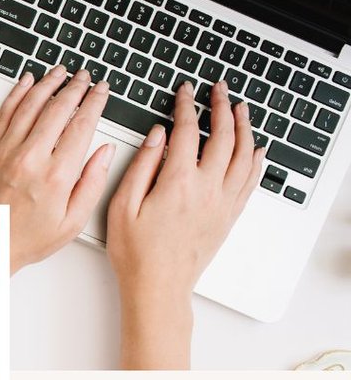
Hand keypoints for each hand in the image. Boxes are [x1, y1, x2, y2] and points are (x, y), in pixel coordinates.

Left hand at [0, 65, 115, 273]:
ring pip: (30, 105)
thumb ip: (93, 184)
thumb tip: (105, 153)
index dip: (95, 102)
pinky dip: (17, 94)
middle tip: (84, 77)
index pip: (82, 125)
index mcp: (56, 176)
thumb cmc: (27, 239)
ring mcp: (7, 152)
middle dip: (75, 87)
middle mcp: (31, 159)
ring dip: (48, 83)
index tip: (101, 91)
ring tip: (60, 72)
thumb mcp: (72, 223)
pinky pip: (5, 113)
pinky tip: (27, 82)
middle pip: (58, 108)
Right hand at [107, 79, 263, 368]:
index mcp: (177, 182)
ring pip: (243, 154)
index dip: (186, 106)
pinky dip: (256, 160)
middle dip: (220, 108)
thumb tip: (157, 137)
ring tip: (240, 109)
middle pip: (222, 136)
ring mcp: (222, 203)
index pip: (187, 131)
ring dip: (244, 127)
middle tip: (218, 91)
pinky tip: (257, 150)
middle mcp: (206, 189)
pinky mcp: (228, 217)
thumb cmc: (136, 255)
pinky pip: (250, 181)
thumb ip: (141, 167)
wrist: (159, 288)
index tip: (185, 92)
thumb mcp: (122, 207)